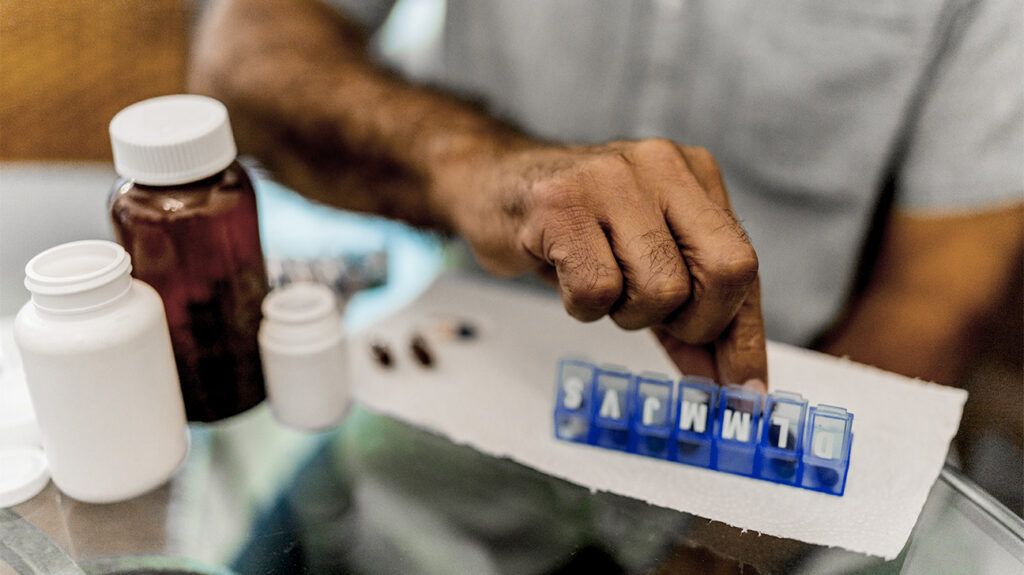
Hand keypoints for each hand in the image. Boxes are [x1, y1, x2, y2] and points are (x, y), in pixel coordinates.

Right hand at [436, 138, 766, 387]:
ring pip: (661, 289)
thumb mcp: (643, 263)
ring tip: (600, 283)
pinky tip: (565, 274)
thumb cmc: (571, 228)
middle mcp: (662, 166)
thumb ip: (688, 316)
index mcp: (694, 175)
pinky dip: (582, 305)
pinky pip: (597, 290)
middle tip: (656, 323)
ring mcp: (612, 179)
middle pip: (726, 272)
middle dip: (694, 322)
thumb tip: (729, 383)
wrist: (492, 184)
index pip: (743, 265)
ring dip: (626, 313)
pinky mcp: (561, 203)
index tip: (744, 391)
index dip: (743, 337)